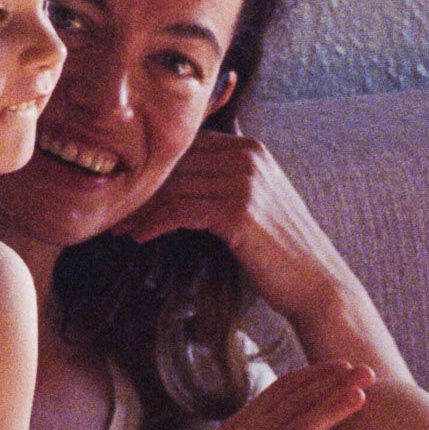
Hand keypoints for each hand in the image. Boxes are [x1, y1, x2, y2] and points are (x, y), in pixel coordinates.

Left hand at [123, 129, 376, 340]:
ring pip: (174, 186)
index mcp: (250, 148)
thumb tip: (170, 180)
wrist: (315, 282)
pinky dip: (155, 223)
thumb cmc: (277, 248)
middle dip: (141, 188)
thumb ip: (220, 180)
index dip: (153, 169)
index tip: (126, 190)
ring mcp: (245, 181)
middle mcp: (249, 156)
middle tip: (113, 210)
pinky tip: (140, 237)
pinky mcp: (239, 210)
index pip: (186, 146)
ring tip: (119, 226)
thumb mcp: (251, 201)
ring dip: (140, 208)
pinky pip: (181, 210)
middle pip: (176, 164)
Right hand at [170, 358, 371, 429]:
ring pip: (306, 427)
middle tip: (368, 371)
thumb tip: (279, 410)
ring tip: (362, 396)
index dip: (318, 373)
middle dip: (337, 383)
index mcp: (251, 417)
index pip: (289, 386)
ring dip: (335, 410)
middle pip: (304, 400)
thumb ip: (257, 421)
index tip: (344, 364)